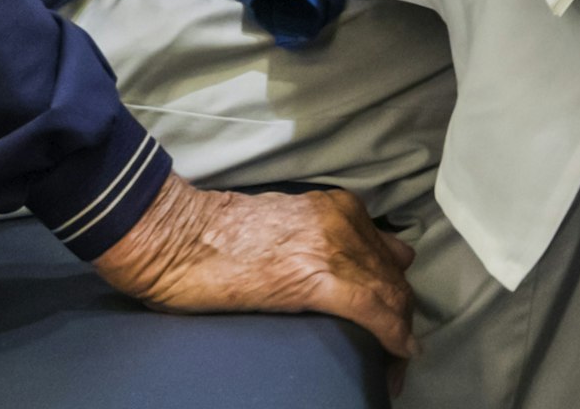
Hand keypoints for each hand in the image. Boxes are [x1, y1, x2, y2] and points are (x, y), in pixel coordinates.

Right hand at [94, 177, 418, 353]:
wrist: (178, 236)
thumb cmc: (216, 238)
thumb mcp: (285, 228)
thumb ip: (318, 243)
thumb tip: (338, 275)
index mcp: (338, 210)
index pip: (386, 257)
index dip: (394, 296)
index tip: (395, 326)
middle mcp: (346, 224)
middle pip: (394, 279)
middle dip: (400, 318)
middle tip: (396, 355)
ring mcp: (334, 249)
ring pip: (390, 296)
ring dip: (397, 335)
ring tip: (393, 368)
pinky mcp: (317, 278)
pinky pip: (372, 311)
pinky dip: (392, 337)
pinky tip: (399, 356)